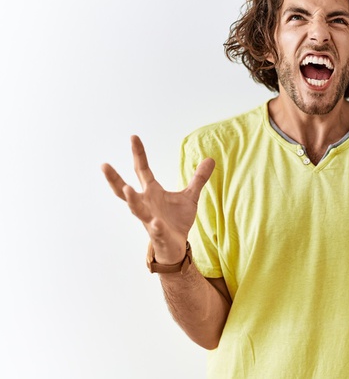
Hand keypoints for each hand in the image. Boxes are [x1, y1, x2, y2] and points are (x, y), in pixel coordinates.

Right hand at [101, 135, 214, 263]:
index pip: (142, 170)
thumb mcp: (190, 196)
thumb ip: (198, 178)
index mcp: (152, 192)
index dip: (138, 154)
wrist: (176, 246)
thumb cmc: (177, 220)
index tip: (133, 137)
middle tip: (104, 165)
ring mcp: (149, 219)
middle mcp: (145, 204)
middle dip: (114, 178)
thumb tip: (210, 159)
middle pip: (125, 190)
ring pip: (136, 209)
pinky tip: (155, 222)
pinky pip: (156, 229)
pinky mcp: (159, 234)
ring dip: (131, 200)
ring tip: (127, 188)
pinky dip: (155, 226)